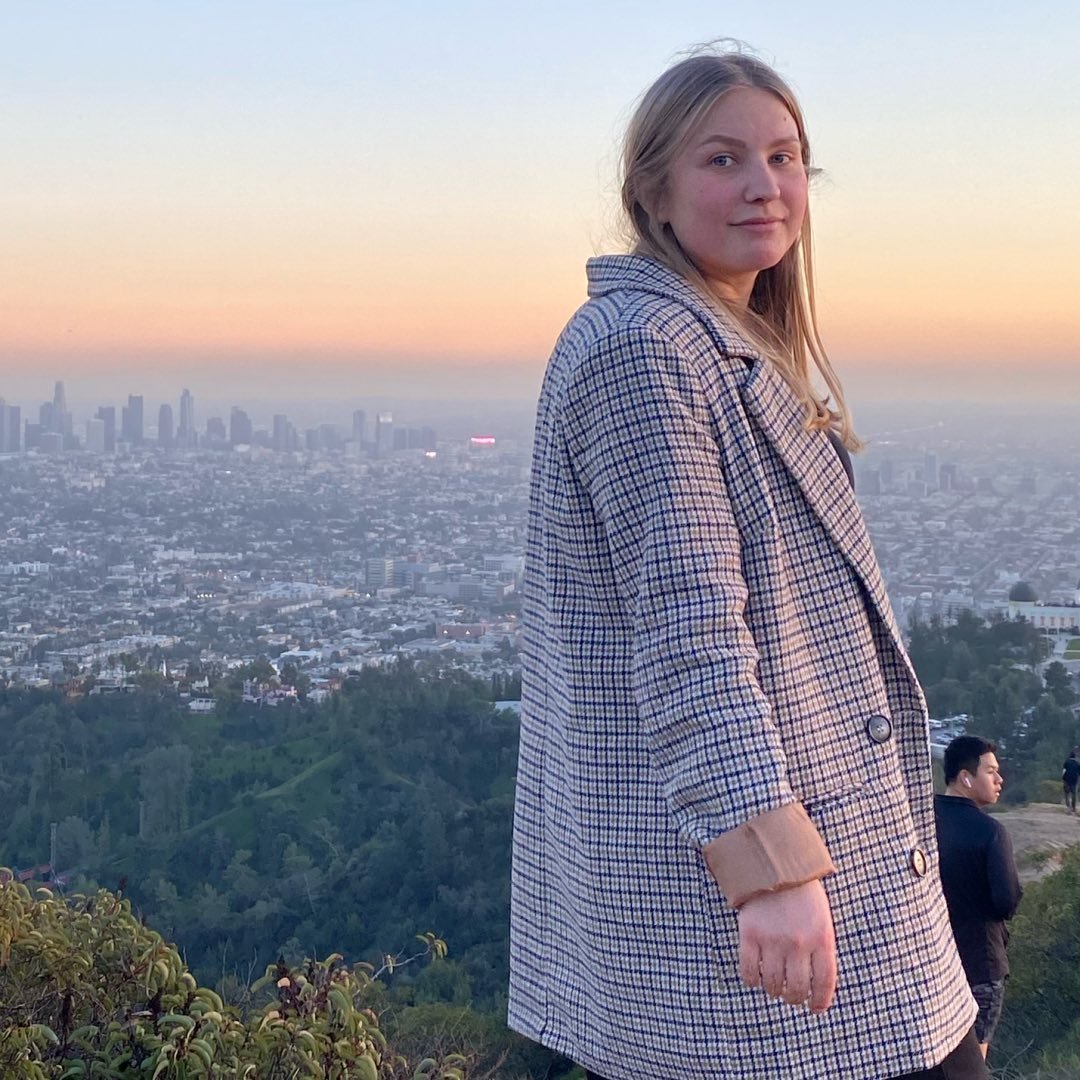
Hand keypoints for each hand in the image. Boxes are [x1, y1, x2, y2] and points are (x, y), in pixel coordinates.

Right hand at [736, 878, 836, 1012]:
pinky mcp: (750, 934)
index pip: (824, 983)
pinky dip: (751, 980)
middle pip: (796, 988)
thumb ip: (820, 948)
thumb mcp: (821, 918)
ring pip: (772, 984)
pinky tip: (754, 978)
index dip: (820, 1001)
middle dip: (794, 998)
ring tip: (773, 985)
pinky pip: (749, 971)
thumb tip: (814, 985)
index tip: (815, 1008)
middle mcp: (798, 942)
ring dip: (773, 990)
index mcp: (821, 938)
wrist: (773, 864)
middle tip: (791, 996)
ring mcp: (773, 939)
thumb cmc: (801, 893)